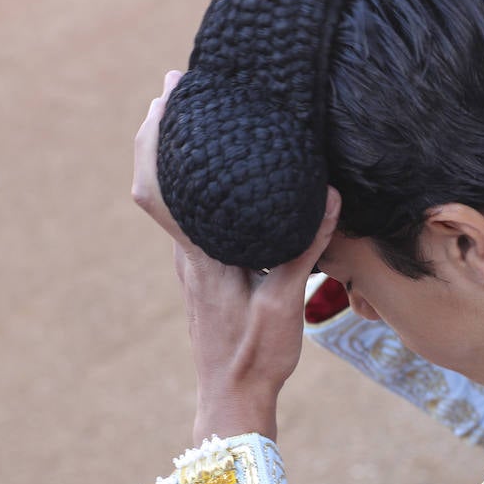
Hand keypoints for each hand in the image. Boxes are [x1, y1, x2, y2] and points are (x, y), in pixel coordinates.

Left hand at [133, 70, 341, 443]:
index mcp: (200, 255)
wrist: (232, 398)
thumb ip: (303, 249)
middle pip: (156, 180)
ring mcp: (190, 261)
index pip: (157, 188)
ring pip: (171, 196)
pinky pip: (189, 214)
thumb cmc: (256, 356)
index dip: (153, 139)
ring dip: (173, 153)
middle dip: (159, 128)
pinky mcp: (201, 271)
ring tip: (196, 113)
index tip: (167, 97)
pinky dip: (191, 180)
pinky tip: (218, 172)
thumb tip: (329, 196)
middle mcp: (187, 252)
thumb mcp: (285, 304)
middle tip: (179, 84)